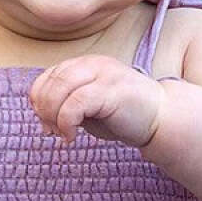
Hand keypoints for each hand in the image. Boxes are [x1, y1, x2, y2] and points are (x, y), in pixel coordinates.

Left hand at [29, 56, 166, 146]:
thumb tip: (42, 121)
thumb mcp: (90, 108)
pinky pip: (76, 102)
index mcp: (85, 64)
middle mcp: (93, 63)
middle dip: (44, 110)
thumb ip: (66, 106)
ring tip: (63, 134)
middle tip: (52, 131)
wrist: (162, 118)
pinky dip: (66, 122)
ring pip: (60, 89)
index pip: (48, 77)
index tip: (47, 124)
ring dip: (53, 116)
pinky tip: (72, 136)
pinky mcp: (111, 90)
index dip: (40, 101)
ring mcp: (103, 74)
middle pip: (51, 82)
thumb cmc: (125, 115)